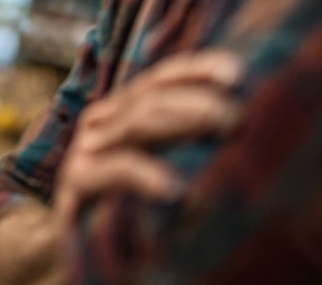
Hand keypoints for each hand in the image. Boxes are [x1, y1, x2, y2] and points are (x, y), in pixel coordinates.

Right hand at [53, 49, 243, 226]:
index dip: (195, 70)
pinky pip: (114, 168)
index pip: (160, 79)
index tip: (236, 74)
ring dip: (183, 121)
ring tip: (222, 125)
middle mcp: (102, 122)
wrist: (87, 251)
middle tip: (237, 115)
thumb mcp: (165, 171)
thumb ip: (190, 146)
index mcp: (124, 111)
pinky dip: (145, 173)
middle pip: (150, 96)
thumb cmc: (138, 214)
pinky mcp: (76, 182)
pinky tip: (175, 189)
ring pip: (135, 123)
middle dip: (197, 99)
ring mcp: (86, 149)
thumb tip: (245, 123)